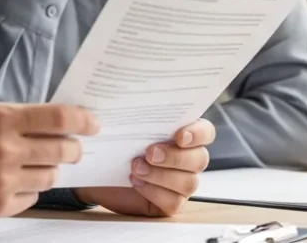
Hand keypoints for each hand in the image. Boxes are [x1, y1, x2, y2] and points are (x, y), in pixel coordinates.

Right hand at [0, 103, 98, 220]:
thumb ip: (19, 118)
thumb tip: (59, 123)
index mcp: (2, 119)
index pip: (58, 118)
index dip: (83, 121)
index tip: (94, 124)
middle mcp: (5, 149)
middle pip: (63, 150)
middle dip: (73, 149)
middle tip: (71, 149)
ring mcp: (2, 180)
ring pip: (50, 177)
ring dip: (48, 170)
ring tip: (30, 166)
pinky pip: (32, 198)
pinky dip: (28, 191)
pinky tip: (10, 183)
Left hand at [74, 119, 215, 216]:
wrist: (100, 169)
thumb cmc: (117, 142)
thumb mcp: (124, 124)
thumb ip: (133, 113)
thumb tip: (122, 103)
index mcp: (183, 134)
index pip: (206, 132)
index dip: (198, 134)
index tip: (180, 136)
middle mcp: (187, 158)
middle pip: (200, 159)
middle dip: (175, 157)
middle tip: (150, 153)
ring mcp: (181, 182)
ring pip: (188, 182)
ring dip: (161, 175)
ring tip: (135, 168)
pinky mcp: (170, 203)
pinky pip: (173, 202)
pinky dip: (154, 192)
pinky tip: (136, 182)